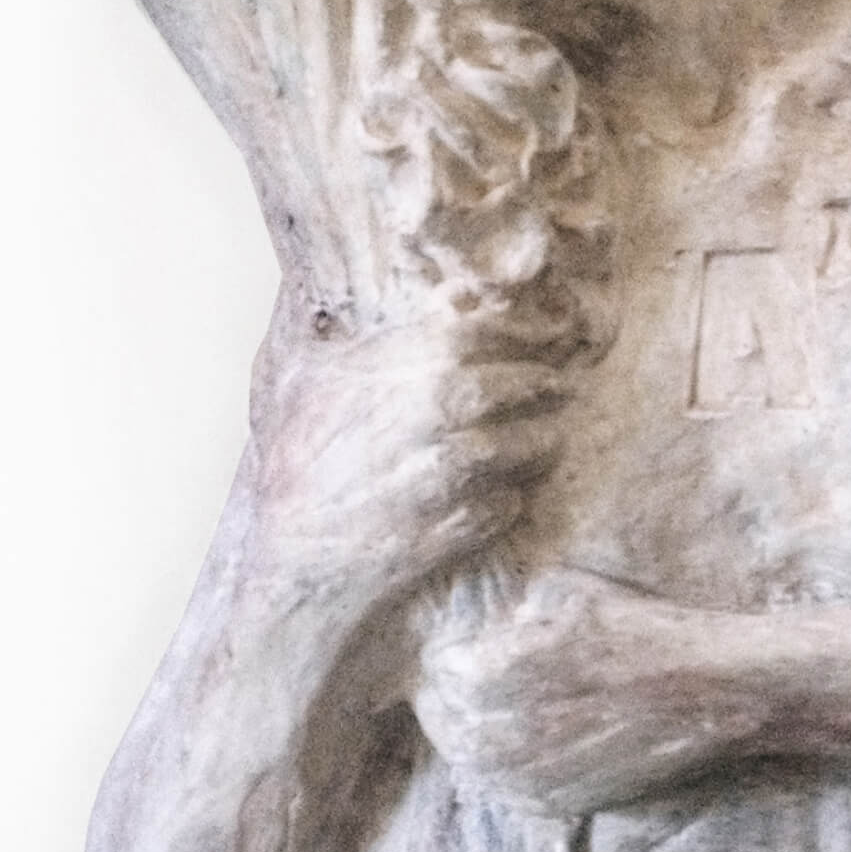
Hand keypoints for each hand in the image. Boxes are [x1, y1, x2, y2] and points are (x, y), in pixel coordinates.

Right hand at [245, 289, 566, 591]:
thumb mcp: (314, 375)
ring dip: (541, 441)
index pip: (495, 330)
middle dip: (545, 385)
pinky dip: (513, 497)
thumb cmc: (296, 460)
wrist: (293, 555)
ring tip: (545, 440)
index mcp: (413, 363)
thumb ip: (374, 332)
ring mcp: (456, 471)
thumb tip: (442, 296)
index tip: (547, 336)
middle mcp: (442, 411)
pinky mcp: (463, 525)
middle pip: (526, 385)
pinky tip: (506, 493)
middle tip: (556, 387)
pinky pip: (512, 503)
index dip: (527, 331)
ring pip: (531, 445)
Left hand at [412, 568, 778, 815]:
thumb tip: (477, 618)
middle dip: (449, 696)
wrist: (711, 693)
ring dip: (470, 735)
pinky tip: (521, 742)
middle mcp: (497, 735)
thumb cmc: (644, 631)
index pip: (435, 669)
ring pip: (467, 761)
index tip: (459, 642)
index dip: (445, 652)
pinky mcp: (558, 802)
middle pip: (442, 720)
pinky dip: (502, 768)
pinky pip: (504, 790)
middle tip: (467, 675)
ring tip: (493, 708)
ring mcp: (527, 777)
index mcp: (490, 674)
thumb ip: (510, 609)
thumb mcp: (568, 593)